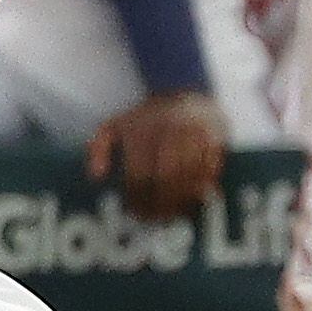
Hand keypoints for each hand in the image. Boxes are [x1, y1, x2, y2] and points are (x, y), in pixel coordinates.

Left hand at [86, 89, 228, 218]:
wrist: (185, 92)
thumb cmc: (146, 119)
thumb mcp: (115, 125)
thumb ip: (98, 148)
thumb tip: (96, 177)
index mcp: (143, 131)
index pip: (139, 173)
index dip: (136, 198)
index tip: (133, 211)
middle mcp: (170, 132)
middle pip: (166, 178)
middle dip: (159, 203)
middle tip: (153, 218)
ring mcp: (194, 136)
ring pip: (190, 177)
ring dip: (180, 201)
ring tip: (170, 213)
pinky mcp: (215, 140)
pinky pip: (210, 172)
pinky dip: (201, 190)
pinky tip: (190, 200)